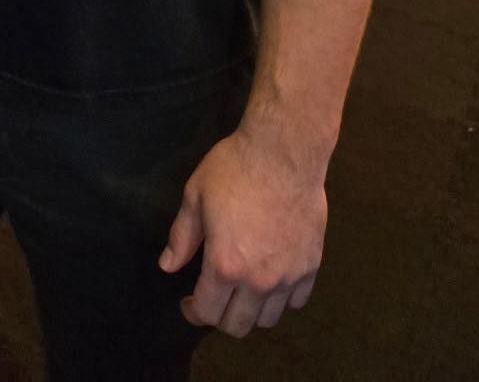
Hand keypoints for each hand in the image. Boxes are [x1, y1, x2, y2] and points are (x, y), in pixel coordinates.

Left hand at [158, 125, 326, 337]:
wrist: (283, 152)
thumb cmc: (234, 170)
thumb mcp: (195, 197)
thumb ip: (181, 237)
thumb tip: (167, 266)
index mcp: (225, 265)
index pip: (207, 312)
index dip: (193, 312)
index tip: (188, 303)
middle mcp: (259, 281)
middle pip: (238, 325)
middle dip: (220, 317)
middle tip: (213, 297)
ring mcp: (288, 276)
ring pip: (269, 319)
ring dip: (251, 311)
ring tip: (242, 290)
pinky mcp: (311, 266)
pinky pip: (296, 301)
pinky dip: (282, 299)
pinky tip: (271, 280)